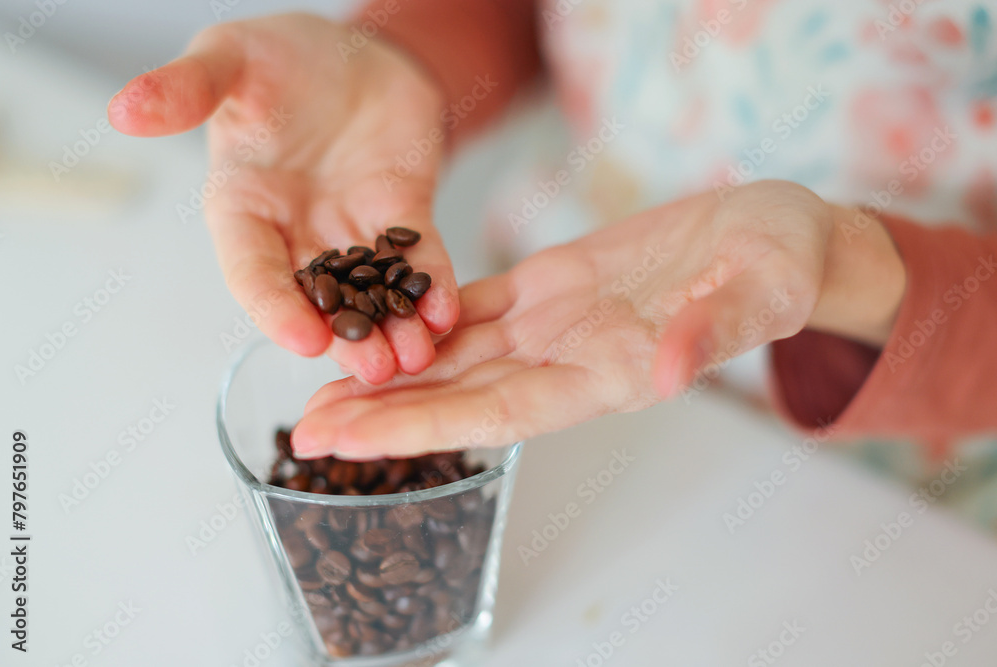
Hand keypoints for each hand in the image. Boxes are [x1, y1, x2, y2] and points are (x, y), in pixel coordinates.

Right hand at [108, 13, 458, 382]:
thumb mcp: (226, 60)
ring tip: (418, 359)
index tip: (301, 340)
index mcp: (243, 208)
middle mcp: (295, 233)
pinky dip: (433, 287)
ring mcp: (351, 230)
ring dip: (394, 328)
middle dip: (345, 337)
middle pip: (318, 300)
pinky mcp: (402, 217)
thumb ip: (185, 89)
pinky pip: (419, 259)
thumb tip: (122, 109)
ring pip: (372, 293)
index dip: (274, 308)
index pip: (252, 270)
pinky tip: (447, 314)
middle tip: (373, 371)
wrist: (351, 52)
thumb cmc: (278, 58)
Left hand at [292, 180, 905, 458]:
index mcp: (611, 374)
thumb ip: (711, 334)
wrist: (779, 236)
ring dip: (392, 371)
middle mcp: (570, 359)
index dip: (425, 429)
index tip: (354, 442)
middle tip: (307, 429)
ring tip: (325, 384)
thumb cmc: (781, 266)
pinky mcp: (553, 283)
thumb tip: (664, 374)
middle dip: (385, 415)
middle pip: (461, 396)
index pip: (503, 414)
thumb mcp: (762, 291)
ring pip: (458, 356)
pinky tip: (382, 319)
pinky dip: (425, 318)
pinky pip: (477, 306)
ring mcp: (557, 323)